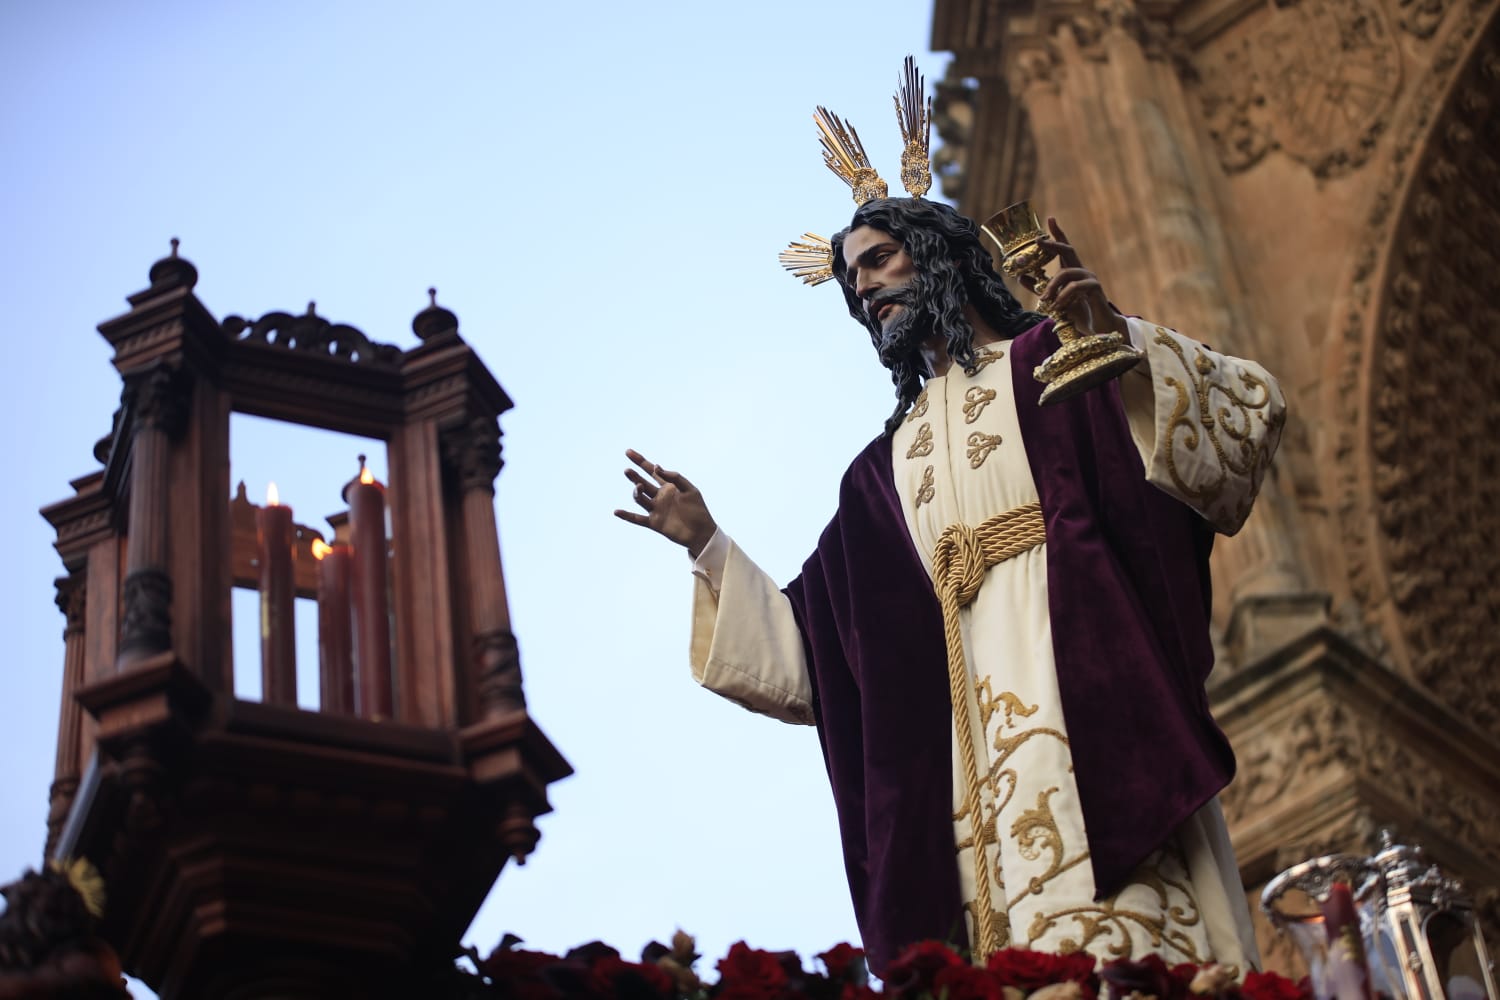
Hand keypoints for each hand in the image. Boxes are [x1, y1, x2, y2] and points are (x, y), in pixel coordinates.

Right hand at [613, 449, 717, 558]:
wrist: (702, 532)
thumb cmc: (698, 510)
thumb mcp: (690, 489)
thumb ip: (675, 477)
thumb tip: (657, 467)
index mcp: (668, 486)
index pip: (651, 471)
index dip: (640, 461)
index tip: (628, 452)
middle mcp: (659, 497)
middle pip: (642, 483)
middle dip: (634, 476)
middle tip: (628, 470)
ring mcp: (656, 510)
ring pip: (640, 498)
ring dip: (637, 492)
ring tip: (639, 486)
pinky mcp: (654, 523)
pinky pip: (637, 519)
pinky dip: (627, 516)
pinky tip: (617, 511)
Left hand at [1020, 217, 1124, 335]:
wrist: (1097, 329)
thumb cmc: (1077, 312)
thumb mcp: (1053, 299)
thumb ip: (1039, 288)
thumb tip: (1021, 277)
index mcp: (1072, 271)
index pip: (1064, 248)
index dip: (1058, 233)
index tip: (1050, 219)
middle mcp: (1081, 270)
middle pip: (1067, 250)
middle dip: (1052, 244)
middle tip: (1039, 241)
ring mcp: (1089, 278)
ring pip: (1066, 272)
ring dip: (1051, 286)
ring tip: (1044, 300)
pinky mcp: (1095, 289)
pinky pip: (1076, 287)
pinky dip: (1064, 296)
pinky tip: (1059, 306)